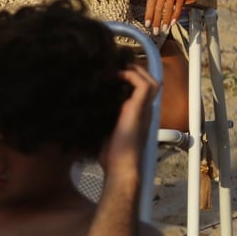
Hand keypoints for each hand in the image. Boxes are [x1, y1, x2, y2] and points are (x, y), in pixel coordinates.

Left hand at [99, 64, 157, 179]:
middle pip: (150, 82)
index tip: (116, 73)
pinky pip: (144, 85)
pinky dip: (132, 76)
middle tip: (118, 67)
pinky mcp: (139, 109)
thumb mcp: (106, 131)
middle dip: (136, 71)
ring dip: (136, 71)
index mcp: (139, 115)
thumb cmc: (112, 156)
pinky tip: (118, 75)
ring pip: (151, 81)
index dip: (133, 79)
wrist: (120, 167)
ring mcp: (144, 109)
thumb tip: (85, 109)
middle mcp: (145, 111)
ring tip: (120, 68)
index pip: (143, 91)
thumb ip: (104, 118)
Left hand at [143, 0, 191, 33]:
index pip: (150, 3)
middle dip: (157, 21)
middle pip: (159, 7)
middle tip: (155, 31)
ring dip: (166, 21)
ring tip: (164, 29)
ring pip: (168, 8)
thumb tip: (149, 18)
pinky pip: (178, 7)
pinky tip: (172, 23)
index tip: (147, 25)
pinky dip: (175, 16)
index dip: (149, 15)